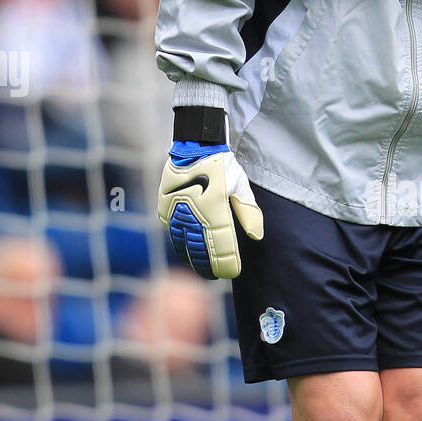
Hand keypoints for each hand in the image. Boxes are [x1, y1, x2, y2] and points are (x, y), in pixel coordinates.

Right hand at [157, 142, 263, 279]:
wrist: (193, 144)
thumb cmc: (221, 164)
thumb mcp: (240, 185)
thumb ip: (248, 212)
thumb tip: (257, 235)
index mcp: (214, 209)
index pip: (221, 245)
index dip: (226, 262)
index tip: (231, 273)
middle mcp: (192, 213)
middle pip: (200, 249)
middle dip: (208, 265)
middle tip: (215, 276)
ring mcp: (176, 211)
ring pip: (183, 242)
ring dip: (192, 257)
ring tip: (200, 269)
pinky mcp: (164, 207)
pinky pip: (172, 230)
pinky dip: (180, 242)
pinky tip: (186, 250)